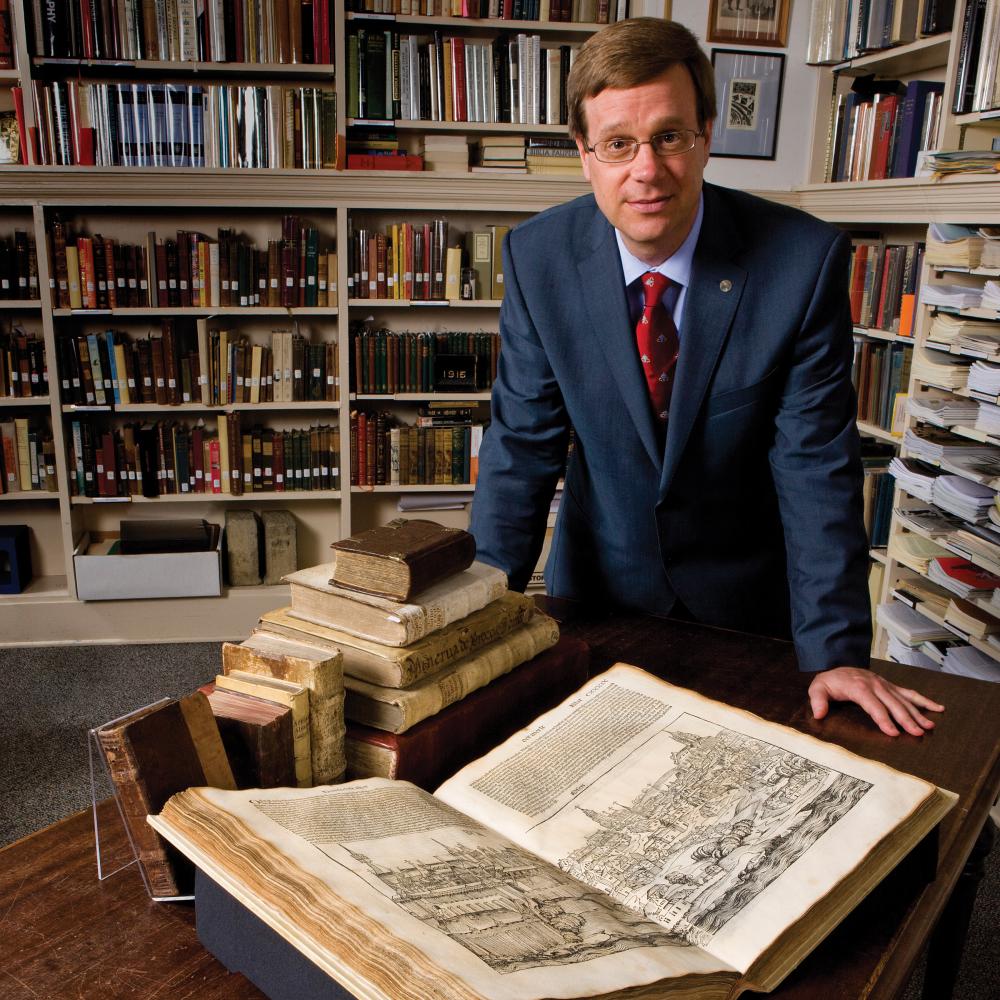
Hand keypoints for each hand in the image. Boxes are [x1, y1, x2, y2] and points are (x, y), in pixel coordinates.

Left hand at [808, 666, 943, 736]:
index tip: (893, 732)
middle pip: (893, 704)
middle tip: (917, 733)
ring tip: (929, 726)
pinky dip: (924, 700)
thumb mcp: (818, 688)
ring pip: (904, 700)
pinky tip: (938, 708)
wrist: (837, 667)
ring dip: (918, 713)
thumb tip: (819, 714)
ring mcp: (885, 685)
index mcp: (859, 687)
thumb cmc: (830, 682)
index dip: (884, 719)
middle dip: (906, 719)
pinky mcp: (890, 686)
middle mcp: (875, 685)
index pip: (874, 706)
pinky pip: (909, 693)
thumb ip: (818, 700)